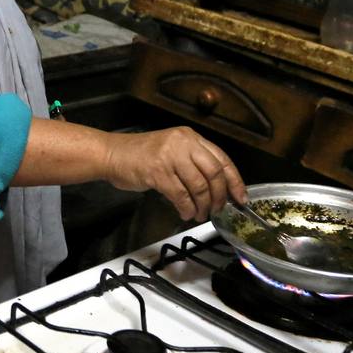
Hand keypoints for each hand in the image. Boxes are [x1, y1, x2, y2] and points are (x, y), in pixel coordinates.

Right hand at [103, 127, 246, 221]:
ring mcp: (170, 156)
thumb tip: (217, 190)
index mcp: (191, 137)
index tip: (240, 197)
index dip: (235, 181)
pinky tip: (185, 213)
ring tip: (199, 214)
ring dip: (202, 205)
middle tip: (218, 210)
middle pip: (214, 172)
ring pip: (199, 186)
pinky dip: (186, 208)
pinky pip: (180, 195)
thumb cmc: (141, 156)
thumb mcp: (172, 150)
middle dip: (220, 196)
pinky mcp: (157, 171)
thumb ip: (194, 164)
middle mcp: (183, 143)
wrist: (112, 154)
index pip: (222, 159)